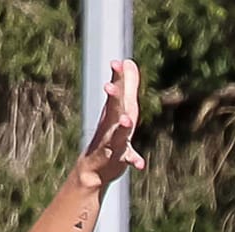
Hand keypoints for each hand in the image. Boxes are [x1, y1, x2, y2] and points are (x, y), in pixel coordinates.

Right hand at [77, 60, 144, 188]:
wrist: (94, 167)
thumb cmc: (110, 133)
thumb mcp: (121, 107)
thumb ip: (127, 85)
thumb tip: (129, 61)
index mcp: (113, 110)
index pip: (115, 91)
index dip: (117, 78)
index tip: (116, 63)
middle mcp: (111, 124)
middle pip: (113, 108)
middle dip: (113, 98)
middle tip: (109, 87)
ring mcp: (114, 142)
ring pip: (118, 133)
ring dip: (122, 127)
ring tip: (126, 120)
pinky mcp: (119, 159)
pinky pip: (127, 159)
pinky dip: (133, 160)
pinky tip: (140, 164)